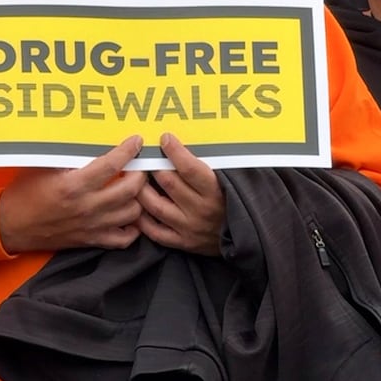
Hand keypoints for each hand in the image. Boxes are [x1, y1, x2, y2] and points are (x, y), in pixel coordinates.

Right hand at [0, 136, 146, 252]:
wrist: (10, 227)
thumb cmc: (23, 194)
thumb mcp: (42, 167)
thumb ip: (67, 156)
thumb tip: (90, 139)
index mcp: (73, 186)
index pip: (111, 165)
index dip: (128, 151)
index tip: (136, 141)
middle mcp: (87, 207)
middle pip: (130, 189)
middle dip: (141, 173)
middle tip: (139, 164)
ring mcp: (92, 226)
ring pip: (132, 213)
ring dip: (139, 198)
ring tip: (136, 187)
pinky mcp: (91, 241)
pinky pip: (124, 239)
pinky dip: (133, 227)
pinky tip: (129, 214)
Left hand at [137, 133, 224, 255]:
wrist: (246, 237)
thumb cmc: (232, 201)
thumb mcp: (228, 180)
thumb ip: (208, 165)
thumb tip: (185, 143)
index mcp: (215, 191)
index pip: (189, 168)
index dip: (175, 151)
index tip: (165, 139)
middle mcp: (201, 209)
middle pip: (168, 183)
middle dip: (153, 166)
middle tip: (145, 156)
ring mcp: (189, 227)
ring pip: (156, 206)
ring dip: (141, 189)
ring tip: (133, 178)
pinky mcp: (182, 242)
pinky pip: (155, 231)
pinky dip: (141, 219)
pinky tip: (135, 206)